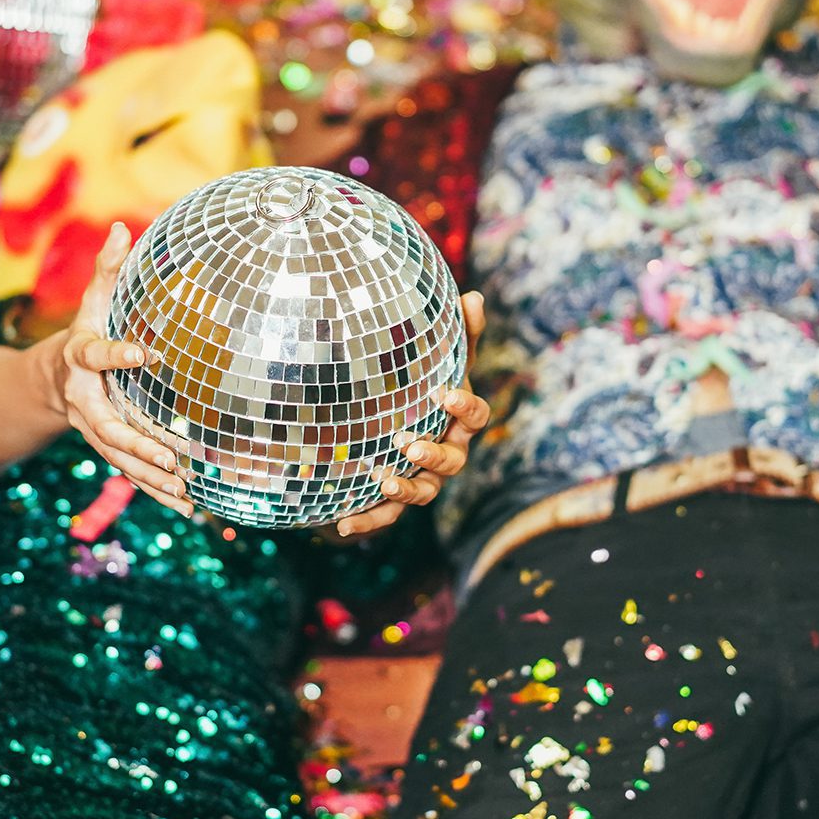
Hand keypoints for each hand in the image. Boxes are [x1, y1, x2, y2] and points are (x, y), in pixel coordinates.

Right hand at [56, 222, 193, 515]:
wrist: (48, 383)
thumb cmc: (83, 332)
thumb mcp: (91, 302)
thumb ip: (107, 271)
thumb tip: (124, 228)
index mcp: (79, 360)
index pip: (95, 355)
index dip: (117, 353)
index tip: (146, 351)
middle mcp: (83, 401)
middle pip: (108, 426)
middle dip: (140, 443)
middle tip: (173, 453)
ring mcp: (94, 430)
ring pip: (121, 458)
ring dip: (152, 477)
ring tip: (185, 488)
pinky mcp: (110, 450)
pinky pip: (132, 475)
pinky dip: (158, 493)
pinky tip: (190, 508)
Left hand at [337, 291, 491, 537]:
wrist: (388, 423)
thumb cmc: (421, 387)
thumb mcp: (437, 359)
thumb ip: (458, 333)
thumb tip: (474, 295)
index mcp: (458, 419)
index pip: (476, 416)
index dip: (466, 407)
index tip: (446, 394)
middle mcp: (446, 452)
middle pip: (453, 460)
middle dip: (433, 454)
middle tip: (408, 442)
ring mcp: (423, 479)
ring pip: (424, 492)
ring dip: (406, 489)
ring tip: (384, 480)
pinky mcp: (393, 500)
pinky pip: (386, 516)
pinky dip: (367, 521)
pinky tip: (342, 523)